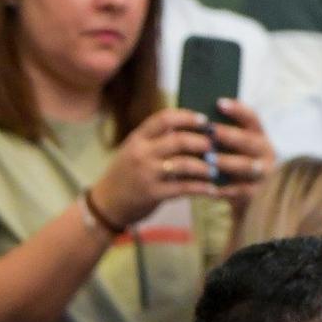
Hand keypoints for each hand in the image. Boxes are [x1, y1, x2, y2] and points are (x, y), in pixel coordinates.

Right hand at [91, 108, 217, 229]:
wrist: (106, 204)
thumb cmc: (125, 175)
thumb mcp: (133, 151)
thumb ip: (155, 140)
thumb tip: (188, 129)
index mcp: (137, 138)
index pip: (165, 118)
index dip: (187, 117)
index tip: (204, 120)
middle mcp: (141, 153)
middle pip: (178, 140)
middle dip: (201, 142)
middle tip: (215, 145)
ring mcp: (147, 174)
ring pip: (184, 164)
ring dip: (204, 166)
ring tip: (215, 168)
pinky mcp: (153, 193)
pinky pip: (183, 188)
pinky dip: (201, 188)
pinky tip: (212, 189)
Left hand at [210, 97, 272, 210]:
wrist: (244, 201)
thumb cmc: (230, 168)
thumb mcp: (230, 151)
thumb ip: (220, 138)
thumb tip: (195, 122)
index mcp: (259, 137)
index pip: (252, 118)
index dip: (237, 110)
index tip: (218, 102)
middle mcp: (266, 153)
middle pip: (249, 141)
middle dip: (229, 135)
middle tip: (210, 130)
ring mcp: (264, 174)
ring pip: (246, 166)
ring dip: (226, 161)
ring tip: (208, 158)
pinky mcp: (257, 194)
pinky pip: (240, 190)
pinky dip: (224, 188)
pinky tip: (209, 185)